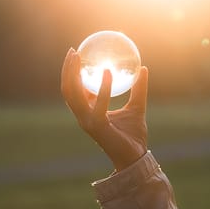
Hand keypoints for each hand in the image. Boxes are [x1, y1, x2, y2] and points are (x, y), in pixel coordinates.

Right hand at [60, 48, 148, 170]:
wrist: (136, 157)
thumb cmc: (134, 135)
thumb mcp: (137, 106)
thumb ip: (139, 89)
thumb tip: (143, 68)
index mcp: (90, 111)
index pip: (75, 90)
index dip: (71, 73)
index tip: (76, 54)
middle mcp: (84, 116)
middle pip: (67, 90)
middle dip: (66, 70)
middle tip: (73, 51)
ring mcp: (88, 122)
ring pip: (73, 95)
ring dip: (74, 74)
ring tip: (80, 57)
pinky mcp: (97, 126)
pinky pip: (98, 104)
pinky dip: (102, 88)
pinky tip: (108, 72)